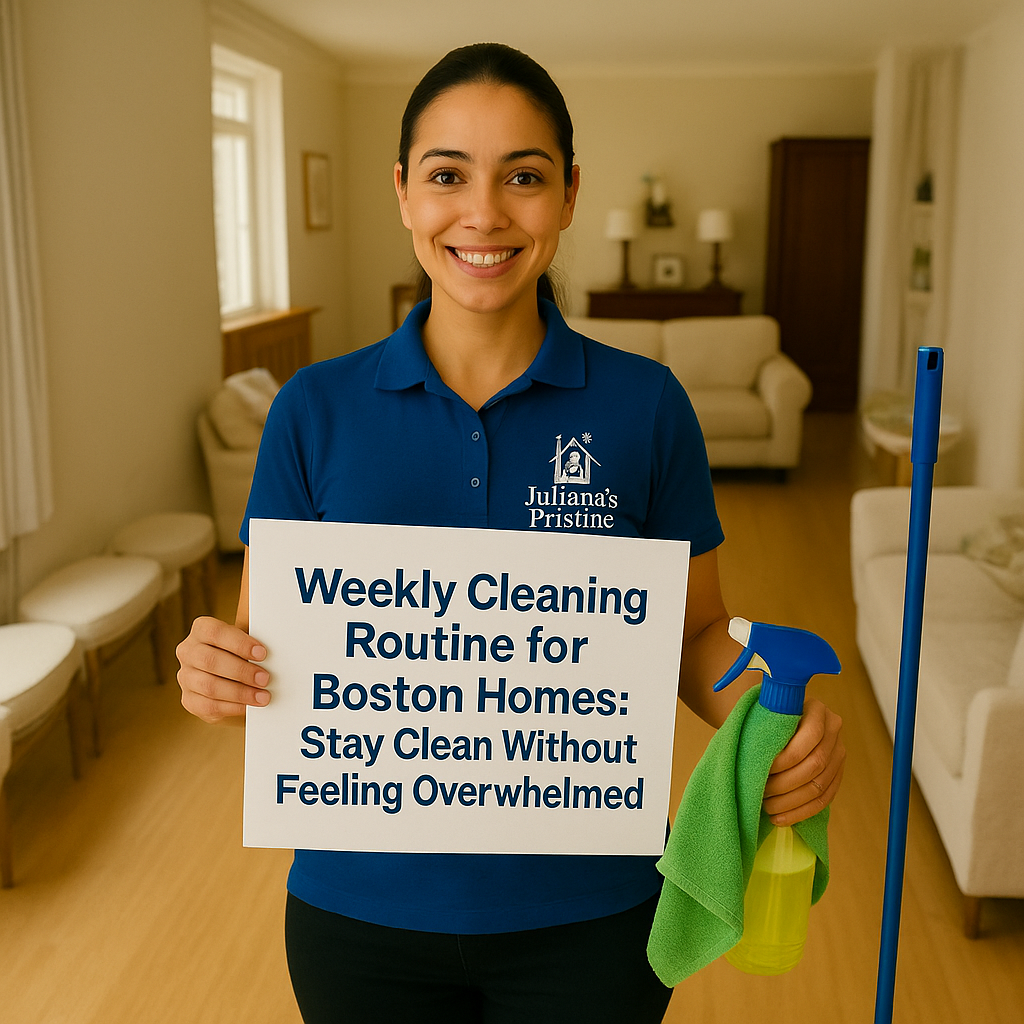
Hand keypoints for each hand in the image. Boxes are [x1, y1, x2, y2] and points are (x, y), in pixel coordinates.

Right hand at [176, 616, 270, 723]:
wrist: (237, 678)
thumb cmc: (245, 653)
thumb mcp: (249, 639)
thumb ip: (257, 632)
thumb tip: (273, 629)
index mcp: (202, 630)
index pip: (215, 632)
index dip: (239, 643)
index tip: (262, 654)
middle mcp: (188, 652)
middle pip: (210, 660)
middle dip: (241, 671)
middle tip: (265, 678)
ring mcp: (186, 677)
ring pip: (209, 686)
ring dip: (240, 692)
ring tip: (262, 696)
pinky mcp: (190, 700)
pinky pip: (209, 706)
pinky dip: (233, 707)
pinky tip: (249, 706)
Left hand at [762, 697, 844, 825]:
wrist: (776, 720)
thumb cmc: (764, 716)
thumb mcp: (764, 712)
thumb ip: (764, 727)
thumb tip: (752, 758)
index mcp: (816, 709)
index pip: (809, 737)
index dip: (785, 758)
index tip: (763, 769)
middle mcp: (833, 729)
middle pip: (815, 765)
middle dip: (785, 783)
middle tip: (762, 792)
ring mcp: (838, 753)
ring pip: (819, 786)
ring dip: (790, 802)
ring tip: (767, 807)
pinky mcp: (837, 774)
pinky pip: (823, 799)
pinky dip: (800, 812)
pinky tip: (779, 818)